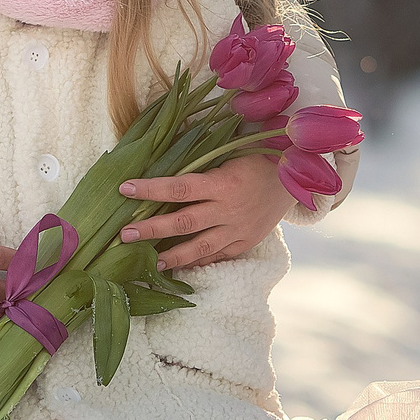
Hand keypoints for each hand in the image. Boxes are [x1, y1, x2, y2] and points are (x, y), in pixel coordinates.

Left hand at [116, 154, 309, 270]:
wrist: (295, 178)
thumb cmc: (256, 158)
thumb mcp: (230, 151)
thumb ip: (200, 159)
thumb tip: (161, 152)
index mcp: (223, 182)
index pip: (179, 187)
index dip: (151, 189)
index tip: (125, 188)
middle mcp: (228, 209)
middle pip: (183, 222)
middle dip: (151, 229)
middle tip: (124, 234)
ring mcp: (237, 230)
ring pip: (199, 247)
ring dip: (172, 256)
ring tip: (148, 261)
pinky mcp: (245, 243)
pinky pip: (217, 256)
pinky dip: (197, 262)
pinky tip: (178, 267)